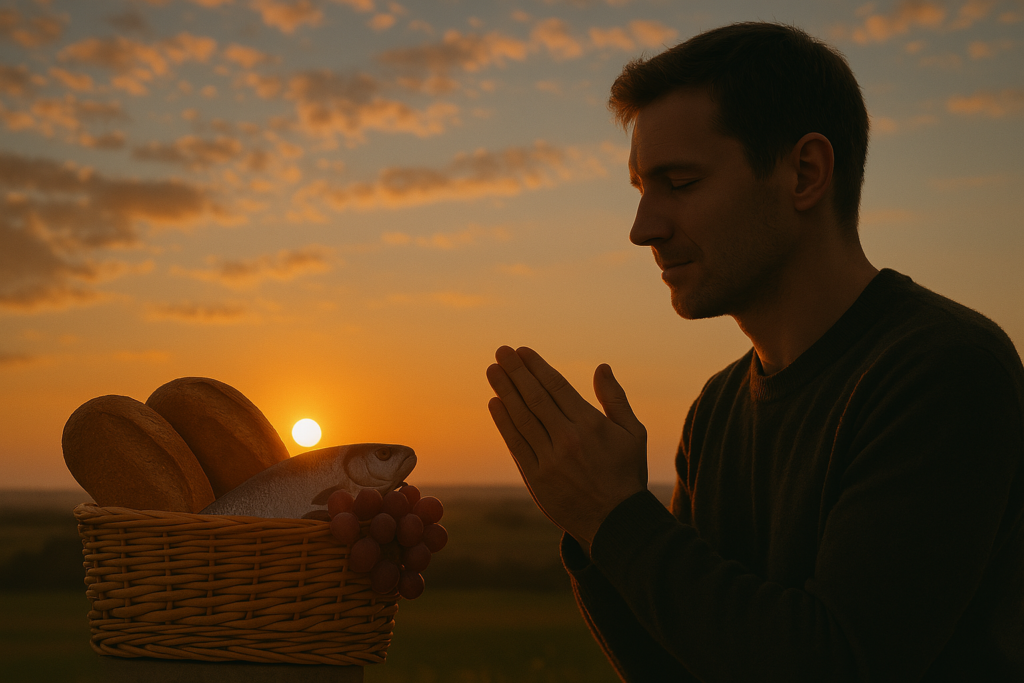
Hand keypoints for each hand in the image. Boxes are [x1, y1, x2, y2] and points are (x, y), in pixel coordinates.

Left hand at [486, 346, 647, 552]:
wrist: (616, 521)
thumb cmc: (627, 473)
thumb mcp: (633, 433)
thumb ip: (615, 398)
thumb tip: (602, 367)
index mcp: (590, 424)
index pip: (556, 387)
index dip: (536, 367)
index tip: (522, 352)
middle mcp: (568, 438)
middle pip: (535, 397)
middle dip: (516, 372)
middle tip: (501, 353)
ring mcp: (550, 459)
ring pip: (522, 417)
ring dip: (504, 392)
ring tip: (493, 371)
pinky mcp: (537, 478)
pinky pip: (516, 444)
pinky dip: (504, 423)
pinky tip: (494, 404)